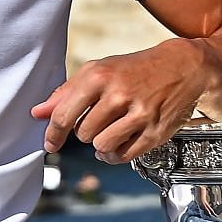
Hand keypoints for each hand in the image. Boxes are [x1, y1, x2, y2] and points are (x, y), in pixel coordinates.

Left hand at [32, 38, 219, 163]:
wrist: (183, 66)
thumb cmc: (135, 69)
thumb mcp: (99, 70)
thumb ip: (67, 93)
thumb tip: (38, 113)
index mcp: (99, 76)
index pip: (65, 115)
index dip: (53, 134)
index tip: (50, 144)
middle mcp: (119, 94)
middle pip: (83, 134)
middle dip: (86, 132)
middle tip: (99, 120)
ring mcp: (139, 114)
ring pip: (102, 146)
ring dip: (101, 145)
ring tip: (108, 133)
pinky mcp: (156, 131)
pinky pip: (124, 156)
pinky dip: (115, 155)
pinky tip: (118, 144)